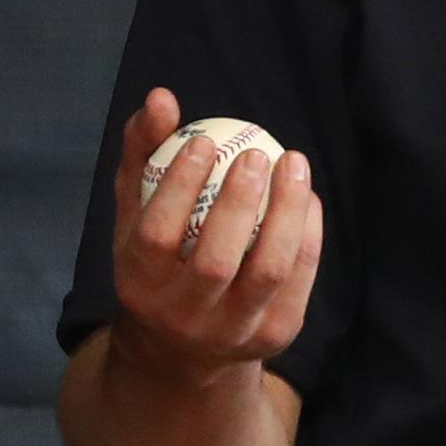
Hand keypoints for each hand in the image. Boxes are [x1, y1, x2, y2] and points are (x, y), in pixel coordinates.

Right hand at [106, 87, 322, 387]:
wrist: (183, 348)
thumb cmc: (159, 259)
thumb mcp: (137, 212)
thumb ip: (145, 154)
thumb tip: (162, 97)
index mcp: (139, 284)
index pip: (156, 235)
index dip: (180, 187)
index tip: (204, 141)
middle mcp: (182, 315)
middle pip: (215, 261)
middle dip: (239, 202)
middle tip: (257, 154)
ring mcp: (232, 331)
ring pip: (267, 271)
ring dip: (285, 213)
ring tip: (293, 163)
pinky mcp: (275, 335)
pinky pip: (299, 279)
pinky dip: (307, 233)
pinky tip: (307, 197)